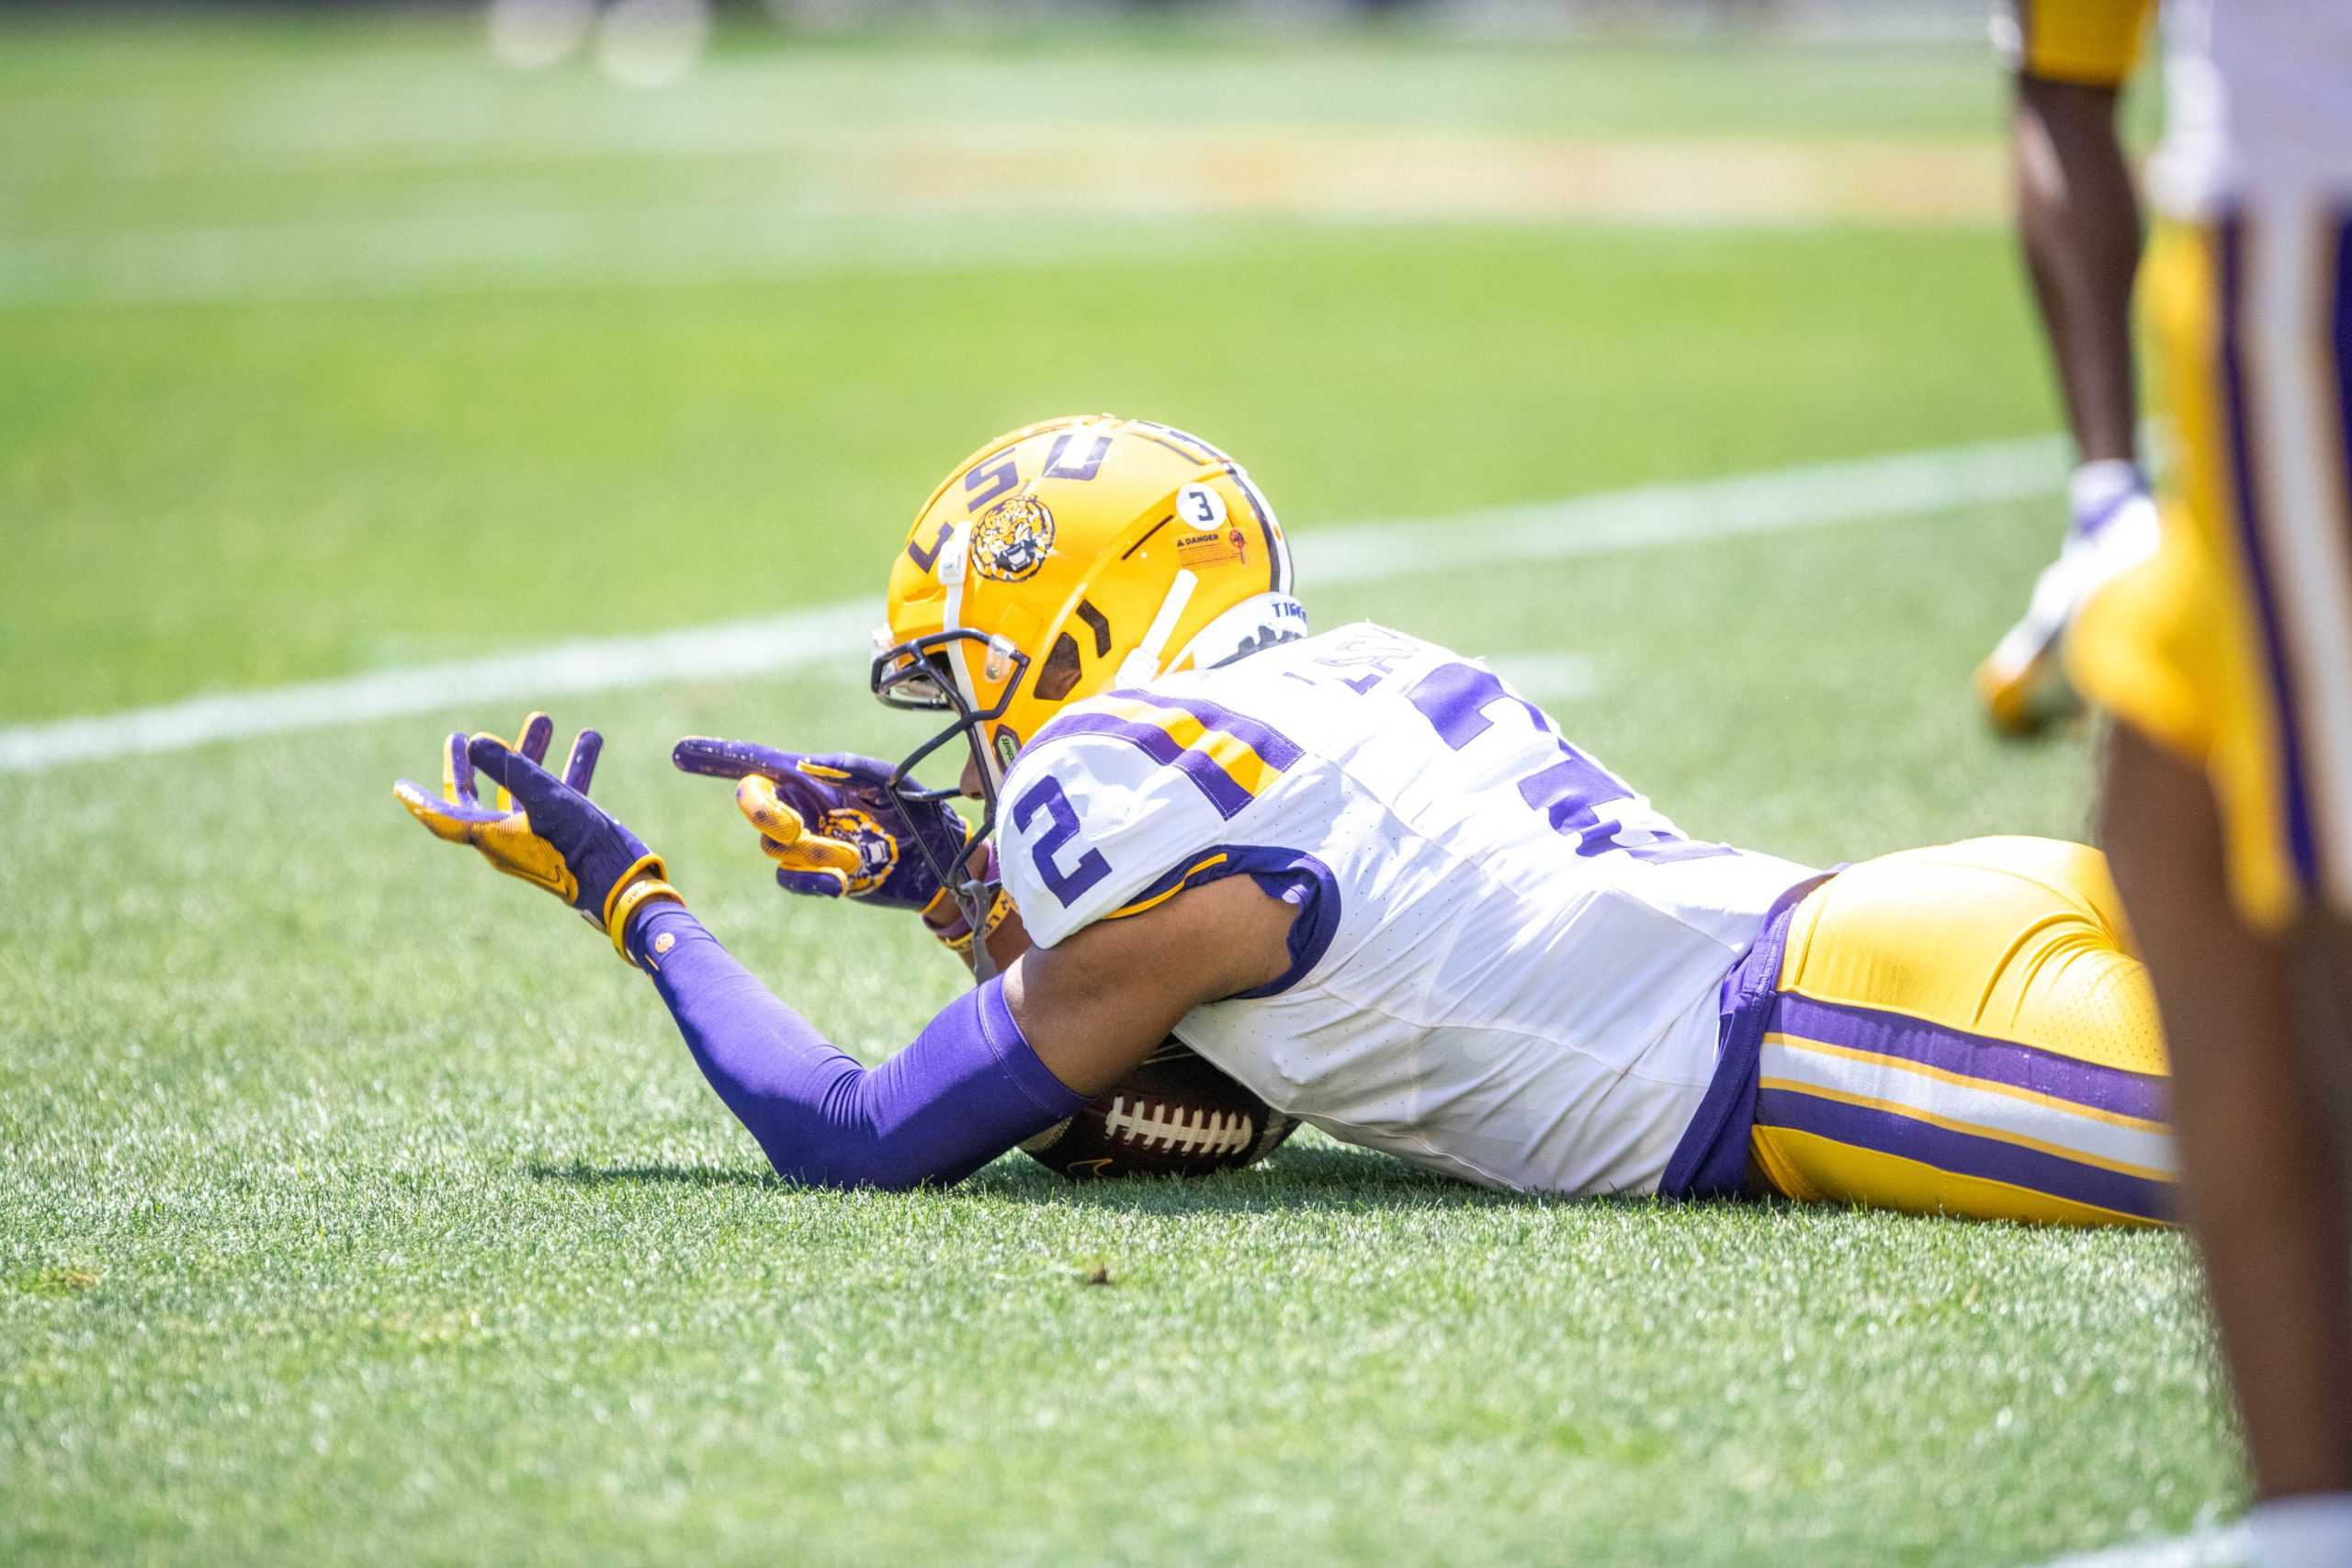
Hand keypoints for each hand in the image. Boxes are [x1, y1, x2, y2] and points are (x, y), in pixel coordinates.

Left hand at [396, 712, 678, 958]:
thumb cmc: (580, 848)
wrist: (623, 886)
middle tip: (458, 738)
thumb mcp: (547, 801)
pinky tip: (590, 740)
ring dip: (531, 753)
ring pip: (526, 789)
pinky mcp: (569, 834)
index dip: (421, 801)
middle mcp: (509, 837)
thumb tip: (475, 740)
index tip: (399, 787)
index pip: (444, 817)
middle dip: (472, 766)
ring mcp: (539, 836)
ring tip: (543, 719)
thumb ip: (513, 769)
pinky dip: (574, 766)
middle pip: (478, 798)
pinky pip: (564, 794)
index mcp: (492, 836)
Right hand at [671, 738, 971, 913]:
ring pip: (776, 847)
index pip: (758, 762)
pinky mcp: (821, 876)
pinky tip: (840, 880)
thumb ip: (848, 766)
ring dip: (812, 850)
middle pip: (755, 805)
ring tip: (856, 851)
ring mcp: (809, 843)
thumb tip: (804, 763)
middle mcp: (803, 808)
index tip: (681, 753)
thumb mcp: (889, 778)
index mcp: (814, 777)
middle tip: (793, 823)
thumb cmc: (920, 808)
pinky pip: (790, 880)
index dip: (718, 758)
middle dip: (762, 812)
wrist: (945, 859)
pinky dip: (809, 879)